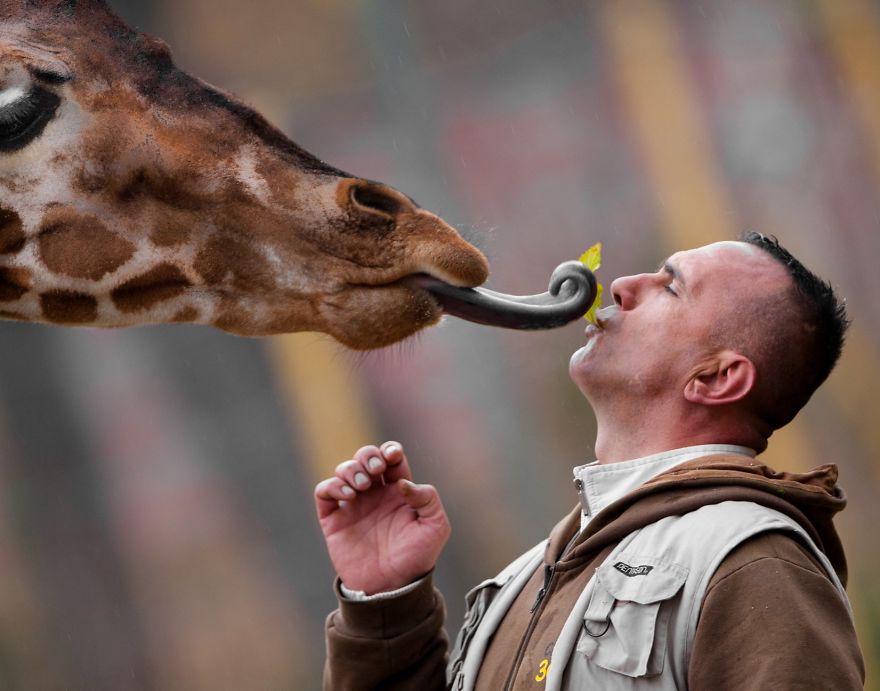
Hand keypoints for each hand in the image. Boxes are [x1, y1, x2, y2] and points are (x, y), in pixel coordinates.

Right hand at [314, 441, 450, 594]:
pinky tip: (347, 494)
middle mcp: (374, 494)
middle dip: (367, 455)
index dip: (389, 450)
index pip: (391, 458)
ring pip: (343, 470)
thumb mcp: (435, 526)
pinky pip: (324, 492)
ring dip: (350, 469)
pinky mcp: (334, 521)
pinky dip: (332, 485)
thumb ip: (427, 498)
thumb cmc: (417, 557)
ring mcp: (353, 506)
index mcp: (398, 491)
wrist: (393, 588)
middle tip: (375, 470)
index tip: (392, 457)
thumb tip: (402, 482)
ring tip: (361, 486)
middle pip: (365, 458)